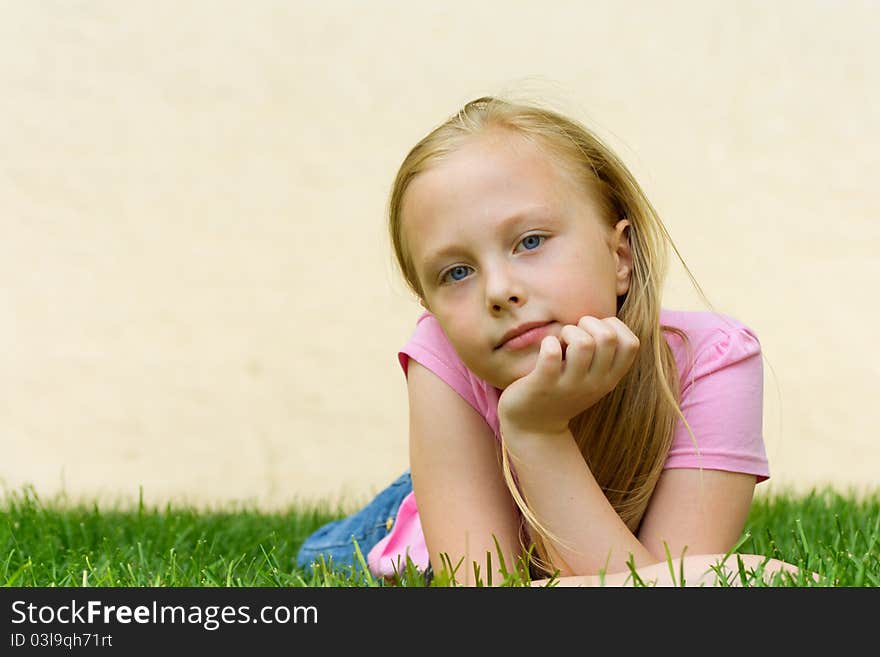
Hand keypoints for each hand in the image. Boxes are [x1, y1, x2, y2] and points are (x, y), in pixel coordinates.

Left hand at [497, 315, 639, 437]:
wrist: (534, 428)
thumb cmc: (564, 390)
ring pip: (583, 343)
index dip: (614, 326)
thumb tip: (605, 318)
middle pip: (607, 337)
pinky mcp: (543, 385)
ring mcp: (570, 385)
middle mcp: (595, 383)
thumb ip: (604, 353)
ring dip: (569, 331)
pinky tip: (546, 348)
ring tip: (560, 340)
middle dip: (589, 323)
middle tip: (573, 334)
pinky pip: (552, 353)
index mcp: (610, 378)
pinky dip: (548, 342)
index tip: (595, 331)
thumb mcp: (593, 377)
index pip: (632, 343)